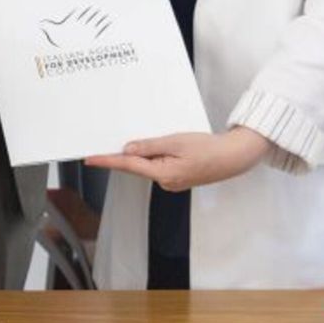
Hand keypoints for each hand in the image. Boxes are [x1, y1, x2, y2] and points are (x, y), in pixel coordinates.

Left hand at [84, 127, 269, 192]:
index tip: (90, 158)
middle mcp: (166, 182)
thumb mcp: (176, 142)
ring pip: (147, 166)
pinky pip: (157, 166)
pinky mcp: (178, 177)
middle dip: (122, 155)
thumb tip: (128, 150)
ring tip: (136, 140)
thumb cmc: (209, 148)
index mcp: (164, 174)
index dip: (107, 161)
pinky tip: (152, 146)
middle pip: (136, 167)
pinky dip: (151, 156)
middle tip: (105, 142)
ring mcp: (172, 182)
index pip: (128, 166)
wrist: (233, 157)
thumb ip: (150, 146)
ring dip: (139, 154)